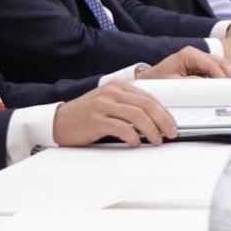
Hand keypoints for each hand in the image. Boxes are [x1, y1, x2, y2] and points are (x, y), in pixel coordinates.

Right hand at [53, 81, 178, 146]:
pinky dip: (132, 136)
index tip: (172, 124)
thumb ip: (128, 107)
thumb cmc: (85, 115)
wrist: (58, 121)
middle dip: (164, 120)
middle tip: (171, 133)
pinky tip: (136, 144)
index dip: (164, 112)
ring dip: (152, 130)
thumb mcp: (109, 104)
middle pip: (147, 105)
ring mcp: (103, 105)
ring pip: (137, 115)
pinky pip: (121, 127)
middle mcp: (111, 92)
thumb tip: (155, 121)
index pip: (149, 97)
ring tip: (157, 140)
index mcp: (118, 86)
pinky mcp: (95, 119)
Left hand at [139, 46, 230, 79]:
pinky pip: (216, 69)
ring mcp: (198, 58)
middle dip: (229, 75)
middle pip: (220, 62)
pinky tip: (225, 86)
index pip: (212, 64)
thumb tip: (210, 86)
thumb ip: (193, 84)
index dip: (222, 76)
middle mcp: (195, 53)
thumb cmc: (157, 81)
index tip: (227, 87)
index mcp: (189, 54)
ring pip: (221, 64)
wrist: (147, 81)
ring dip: (227, 75)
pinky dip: (222, 76)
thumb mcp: (173, 84)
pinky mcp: (199, 65)